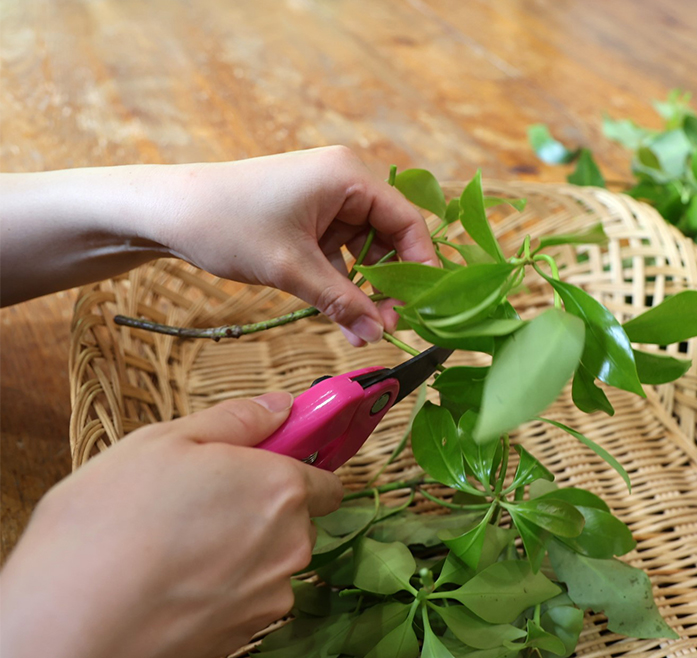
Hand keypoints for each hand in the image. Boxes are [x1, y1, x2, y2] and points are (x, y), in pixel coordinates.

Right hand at [0, 393, 342, 657]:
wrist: (74, 627)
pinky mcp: (245, 635)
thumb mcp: (164, 442)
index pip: (325, 482)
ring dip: (239, 555)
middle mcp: (292, 543)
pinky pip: (246, 601)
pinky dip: (220, 593)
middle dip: (259, 513)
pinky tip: (171, 587)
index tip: (255, 471)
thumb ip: (235, 421)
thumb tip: (281, 407)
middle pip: (296, 522)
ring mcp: (271, 594)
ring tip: (172, 550)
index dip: (293, 473)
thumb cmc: (112, 522)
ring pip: (269, 564)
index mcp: (281, 487)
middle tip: (194, 507)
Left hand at [155, 146, 436, 344]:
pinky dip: (343, 284)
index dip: (421, 266)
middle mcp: (344, 181)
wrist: (165, 212)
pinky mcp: (309, 219)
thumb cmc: (226, 224)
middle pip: (390, 236)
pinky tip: (344, 319)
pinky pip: (340, 254)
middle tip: (389, 326)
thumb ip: (342, 302)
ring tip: (364, 330)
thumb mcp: (291, 269)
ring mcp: (326, 200)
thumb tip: (381, 335)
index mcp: (348, 175)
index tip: (423, 307)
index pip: (407, 221)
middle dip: (390, 284)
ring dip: (365, 290)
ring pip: (366, 250)